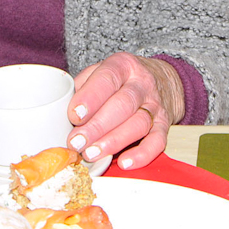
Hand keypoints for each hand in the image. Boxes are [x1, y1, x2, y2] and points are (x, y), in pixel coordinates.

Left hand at [68, 52, 183, 170]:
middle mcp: (142, 84)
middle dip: (97, 126)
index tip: (74, 116)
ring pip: (138, 124)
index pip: (107, 79)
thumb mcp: (103, 71)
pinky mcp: (165, 125)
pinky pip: (157, 141)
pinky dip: (142, 154)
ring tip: (92, 154)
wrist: (163, 80)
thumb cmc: (123, 80)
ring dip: (113, 142)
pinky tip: (124, 162)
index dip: (90, 98)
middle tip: (77, 142)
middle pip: (122, 105)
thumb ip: (83, 86)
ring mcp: (155, 105)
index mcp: (123, 66)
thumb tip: (63, 111)